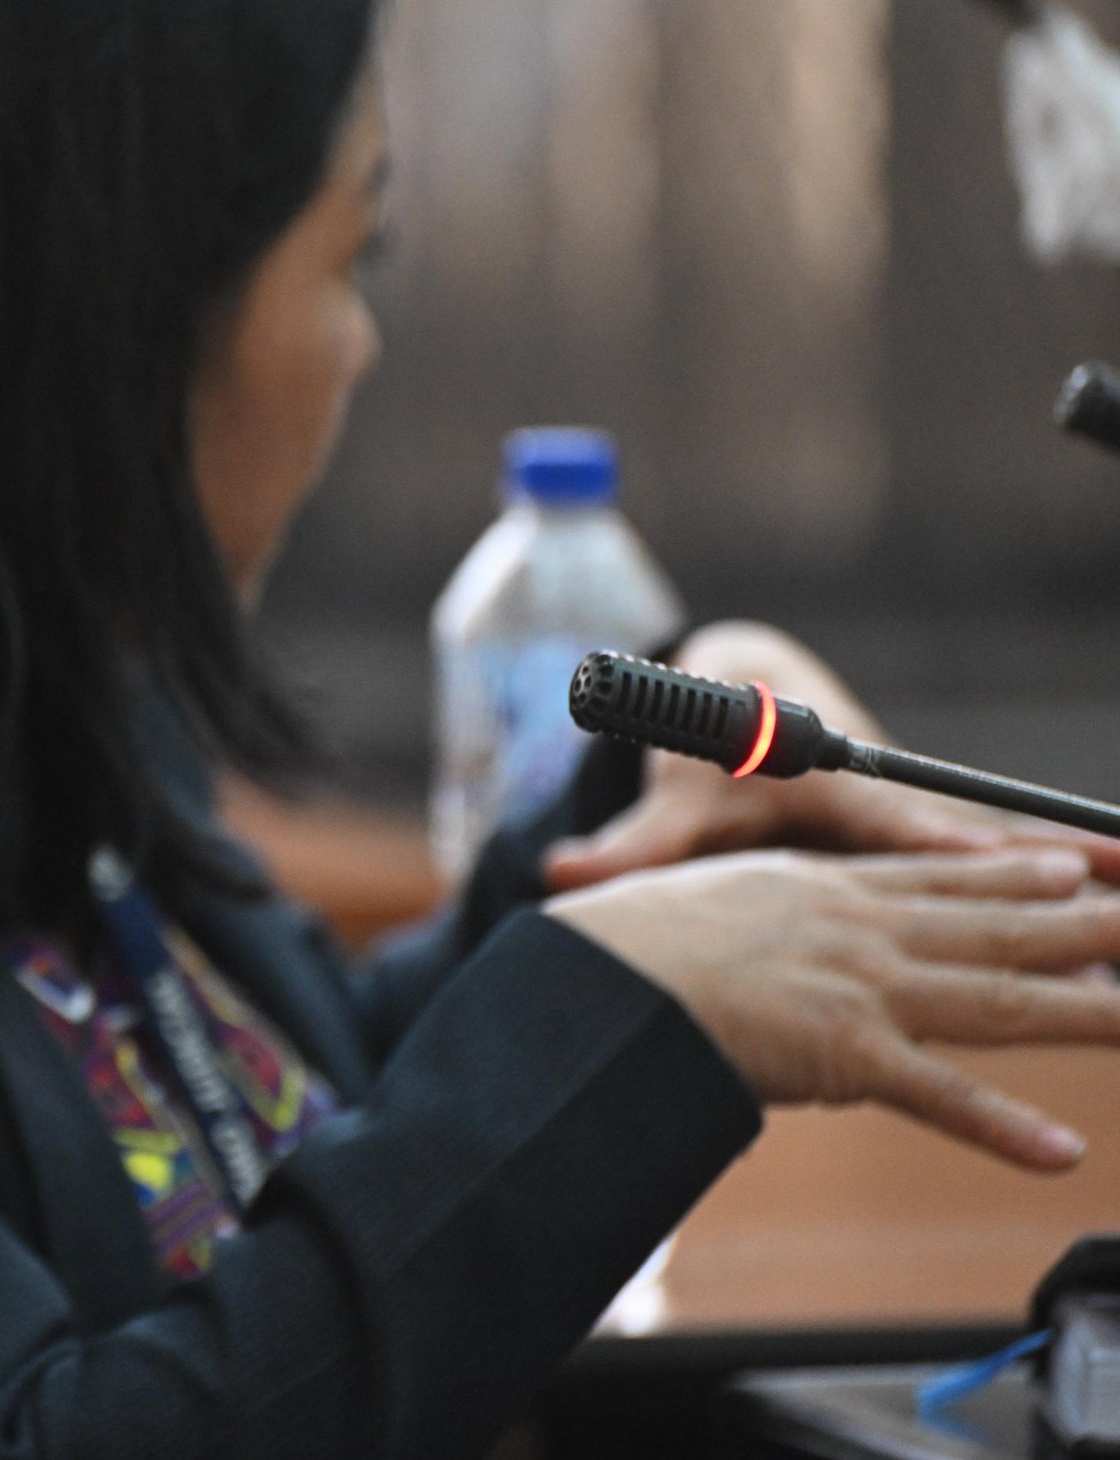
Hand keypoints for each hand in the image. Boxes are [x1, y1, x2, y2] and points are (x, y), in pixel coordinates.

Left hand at [544, 621, 1119, 891]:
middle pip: (981, 854)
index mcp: (839, 795)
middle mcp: (892, 810)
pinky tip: (1108, 922)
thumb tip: (556, 876)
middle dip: (1053, 877)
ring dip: (1072, 885)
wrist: (745, 699)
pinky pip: (995, 874)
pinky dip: (1055, 886)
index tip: (1013, 870)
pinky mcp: (923, 845)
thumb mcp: (677, 801)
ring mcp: (915, 829)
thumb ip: (629, 848)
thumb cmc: (711, 753)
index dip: (959, 852)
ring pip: (1003, 867)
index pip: (910, 830)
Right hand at [548, 847, 1119, 1169]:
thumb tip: (736, 945)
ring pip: (994, 997)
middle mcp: (857, 930)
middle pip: (990, 928)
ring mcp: (860, 988)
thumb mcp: (692, 904)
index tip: (1067, 869)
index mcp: (819, 891)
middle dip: (1080, 928)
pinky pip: (938, 1095)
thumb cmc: (624, 941)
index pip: (933, 880)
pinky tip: (1058, 1150)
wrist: (602, 969)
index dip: (1008, 876)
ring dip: (1081, 1008)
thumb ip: (735, 922)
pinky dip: (1000, 1125)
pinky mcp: (845, 1051)